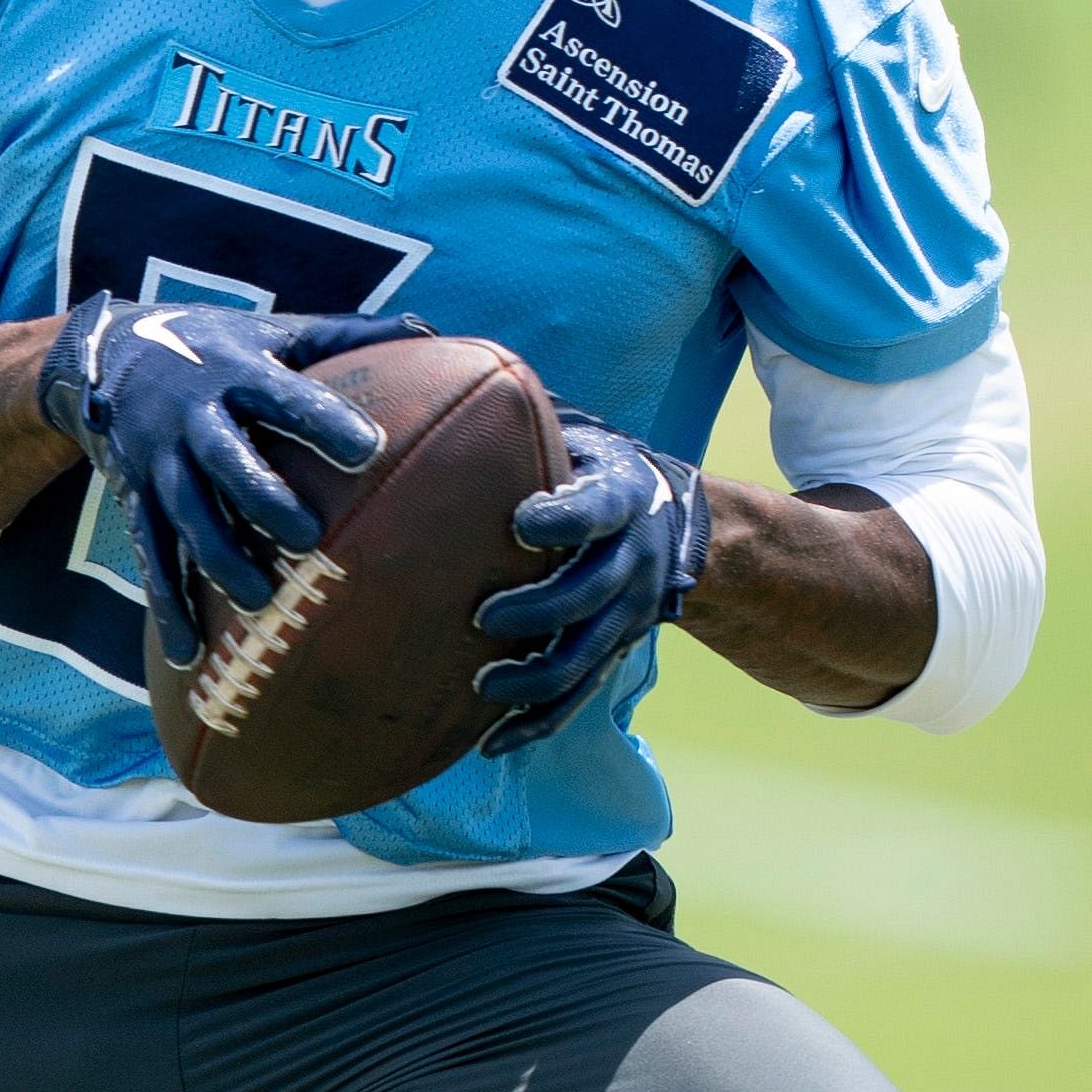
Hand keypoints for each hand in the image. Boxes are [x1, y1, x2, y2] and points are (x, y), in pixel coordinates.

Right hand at [36, 294, 432, 663]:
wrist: (107, 353)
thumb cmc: (215, 345)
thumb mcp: (274, 331)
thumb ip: (347, 337)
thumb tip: (430, 333)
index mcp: (235, 370)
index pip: (281, 394)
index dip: (321, 419)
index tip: (367, 448)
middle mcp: (192, 415)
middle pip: (224, 459)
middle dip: (261, 499)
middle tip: (308, 539)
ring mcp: (159, 460)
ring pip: (185, 513)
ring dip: (218, 558)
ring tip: (259, 601)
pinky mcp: (134, 498)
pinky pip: (151, 555)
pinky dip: (167, 604)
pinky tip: (187, 650)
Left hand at [474, 406, 712, 751]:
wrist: (670, 519)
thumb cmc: (589, 466)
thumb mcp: (575, 430)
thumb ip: (518, 411)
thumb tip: (420, 348)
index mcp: (621, 496)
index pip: (599, 508)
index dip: (565, 517)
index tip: (522, 522)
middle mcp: (630, 559)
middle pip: (591, 592)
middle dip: (540, 608)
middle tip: (483, 615)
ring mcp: (624, 613)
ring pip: (585, 656)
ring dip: (535, 676)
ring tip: (483, 686)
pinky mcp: (610, 651)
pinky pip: (576, 696)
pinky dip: (535, 722)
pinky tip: (490, 743)